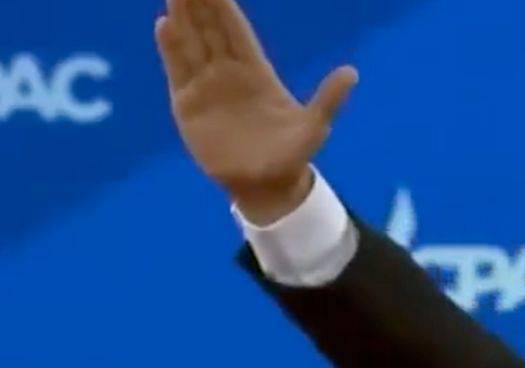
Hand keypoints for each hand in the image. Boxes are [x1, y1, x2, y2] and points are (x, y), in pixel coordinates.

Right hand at [154, 0, 357, 218]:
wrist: (265, 185)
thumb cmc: (291, 154)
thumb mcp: (314, 127)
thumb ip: (329, 99)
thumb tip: (352, 72)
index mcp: (258, 72)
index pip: (238, 32)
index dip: (226, 8)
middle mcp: (229, 73)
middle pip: (211, 30)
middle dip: (200, 4)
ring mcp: (207, 86)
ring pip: (192, 43)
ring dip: (182, 17)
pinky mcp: (188, 104)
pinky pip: (178, 70)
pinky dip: (170, 48)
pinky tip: (164, 24)